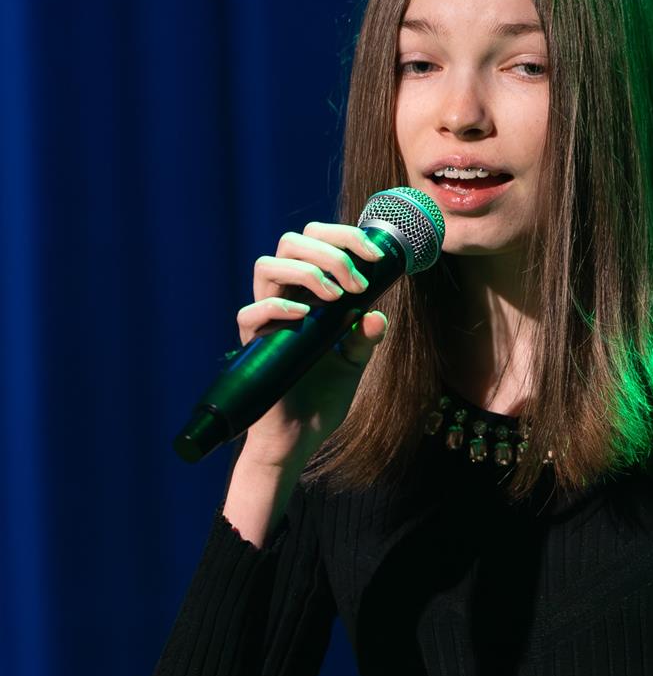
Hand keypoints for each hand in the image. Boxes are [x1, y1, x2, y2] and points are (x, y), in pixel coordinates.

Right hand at [234, 222, 388, 468]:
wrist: (301, 438)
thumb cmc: (323, 397)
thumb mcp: (354, 361)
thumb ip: (364, 336)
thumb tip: (378, 315)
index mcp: (307, 292)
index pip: (315, 241)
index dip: (344, 237)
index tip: (375, 257)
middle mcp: (283, 297)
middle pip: (291, 242)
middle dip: (330, 250)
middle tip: (357, 281)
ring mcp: (265, 318)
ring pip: (266, 265)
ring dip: (306, 270)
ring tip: (335, 295)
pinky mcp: (253, 344)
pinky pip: (251, 312)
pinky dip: (278, 306)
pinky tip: (305, 316)